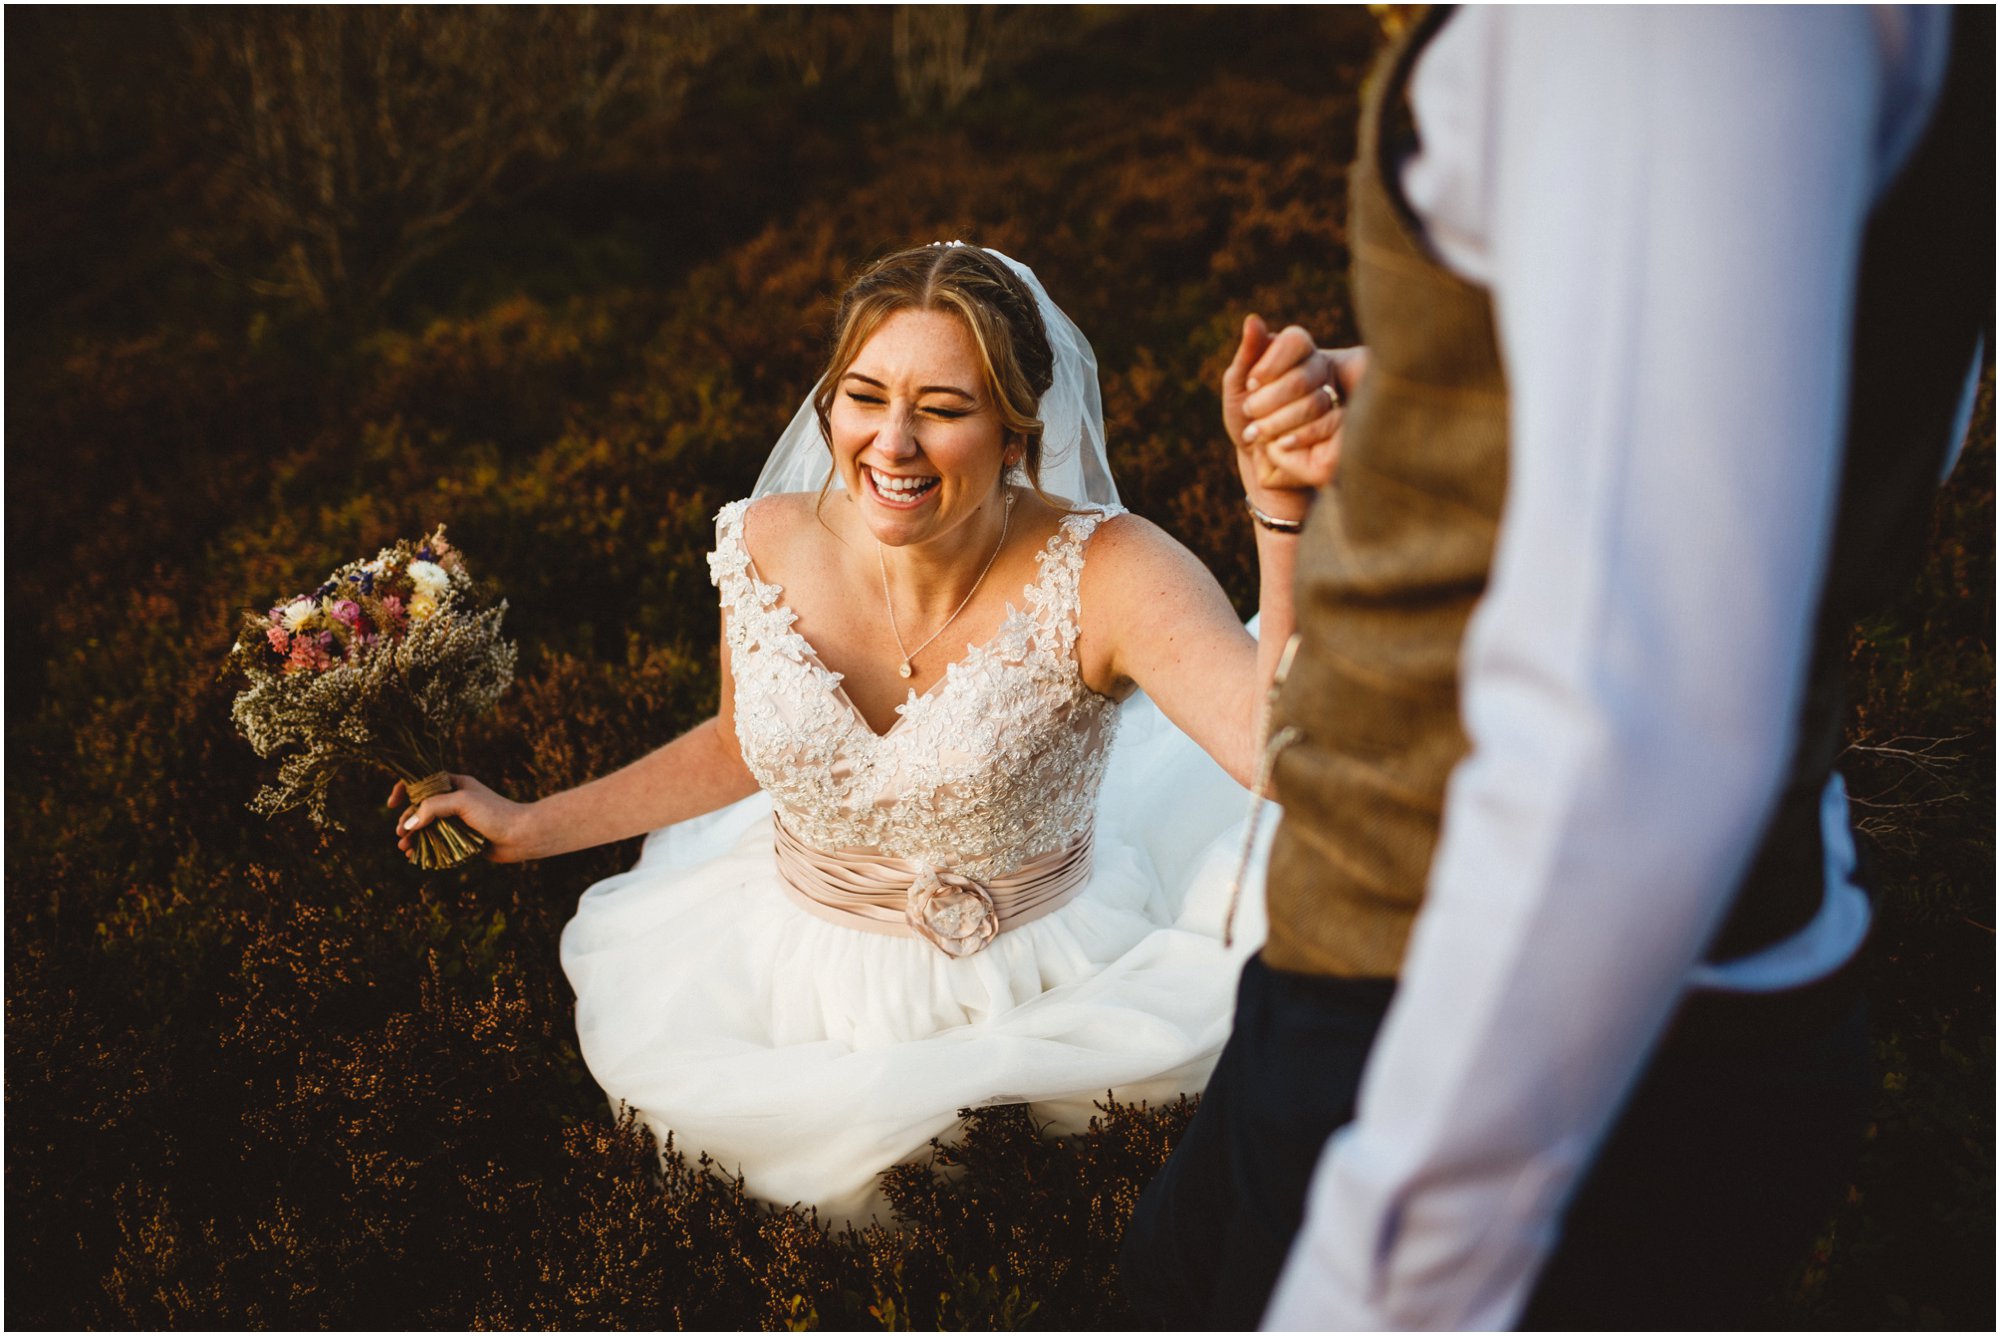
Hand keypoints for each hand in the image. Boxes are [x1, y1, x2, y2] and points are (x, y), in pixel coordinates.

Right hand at [388, 774, 538, 863]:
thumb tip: (410, 824)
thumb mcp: (462, 802)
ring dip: (413, 837)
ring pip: (427, 827)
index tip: (392, 804)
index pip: (422, 782)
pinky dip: (425, 848)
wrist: (522, 836)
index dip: (403, 791)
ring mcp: (458, 820)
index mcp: (455, 784)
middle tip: (401, 835)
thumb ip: (433, 808)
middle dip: (407, 821)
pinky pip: (437, 842)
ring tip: (405, 849)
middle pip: (420, 808)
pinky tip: (415, 856)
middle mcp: (455, 800)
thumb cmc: (495, 813)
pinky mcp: (462, 839)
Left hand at [1225, 315, 1366, 494]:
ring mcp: (1330, 394)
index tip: (1252, 382)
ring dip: (1280, 419)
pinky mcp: (1337, 424)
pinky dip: (1299, 436)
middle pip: (1303, 375)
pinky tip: (1279, 445)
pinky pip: (1328, 426)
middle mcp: (1318, 367)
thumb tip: (1253, 319)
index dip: (1273, 362)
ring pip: (1316, 401)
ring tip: (1255, 432)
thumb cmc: (1244, 413)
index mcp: (1295, 351)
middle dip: (1271, 396)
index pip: (1295, 341)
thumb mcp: (1236, 384)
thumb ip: (1247, 354)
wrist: (1258, 453)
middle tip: (1249, 410)